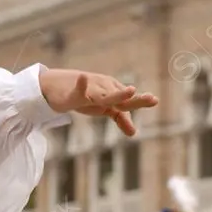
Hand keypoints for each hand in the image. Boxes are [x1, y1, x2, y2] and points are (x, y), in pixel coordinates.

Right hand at [39, 69, 157, 135]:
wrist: (56, 86)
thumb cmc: (84, 96)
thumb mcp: (103, 109)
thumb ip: (119, 118)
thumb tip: (134, 133)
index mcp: (110, 95)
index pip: (127, 102)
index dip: (140, 101)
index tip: (155, 100)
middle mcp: (102, 91)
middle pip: (120, 98)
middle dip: (134, 99)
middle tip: (151, 98)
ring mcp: (88, 92)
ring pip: (104, 96)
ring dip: (117, 93)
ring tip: (131, 90)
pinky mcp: (72, 95)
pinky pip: (77, 90)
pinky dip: (81, 84)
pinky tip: (83, 77)